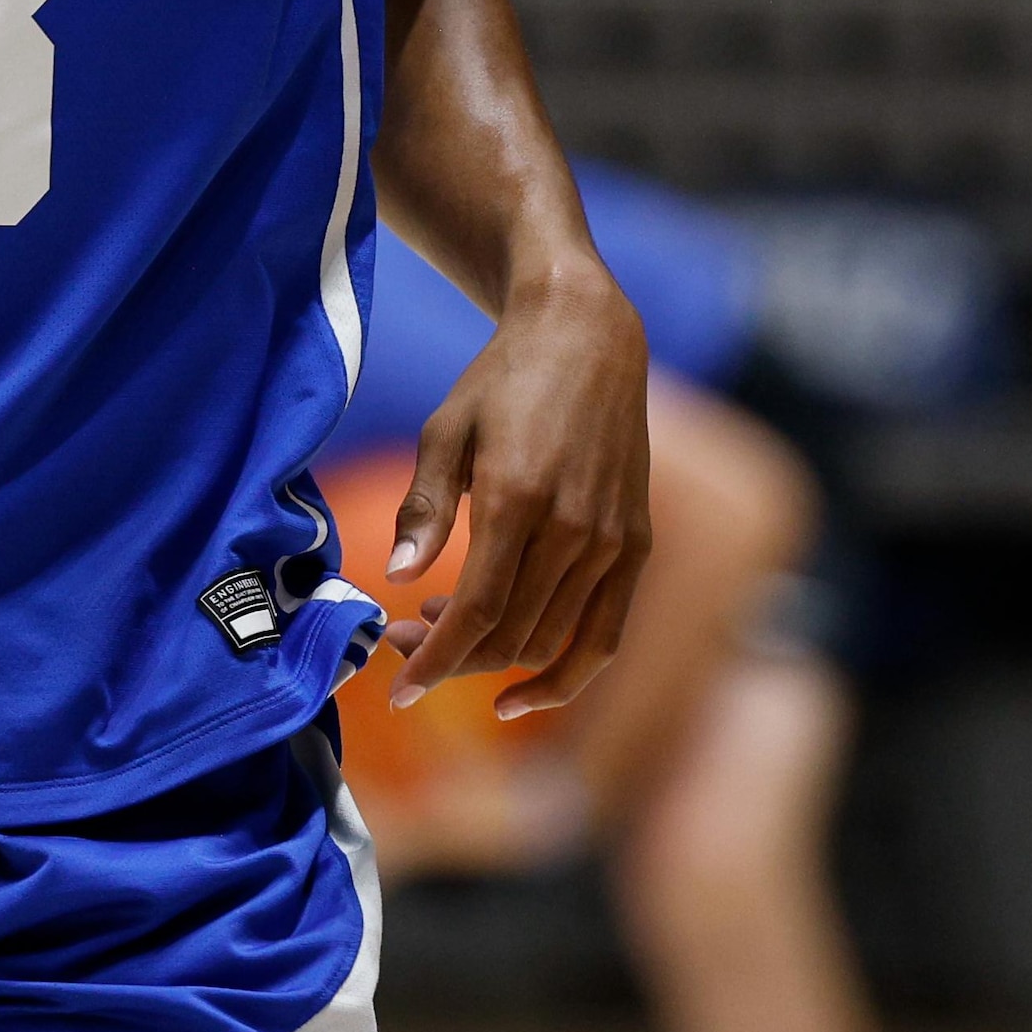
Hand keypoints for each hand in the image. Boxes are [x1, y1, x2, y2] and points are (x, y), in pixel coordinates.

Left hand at [381, 276, 652, 717]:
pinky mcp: (636, 545)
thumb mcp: (445, 429)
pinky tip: (519, 695)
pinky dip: (565, 675)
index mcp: (519, 497)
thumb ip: (423, 507)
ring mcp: (612, 541)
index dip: (435, 660)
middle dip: (448, 657)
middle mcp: (574, 529)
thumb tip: (397, 576)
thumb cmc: (504, 379)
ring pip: (549, 641)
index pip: (477, 611)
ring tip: (441, 631)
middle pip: (509, 634)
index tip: (395, 690)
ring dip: (491, 659)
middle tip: (401, 641)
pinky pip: (605, 635)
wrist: (587, 336)